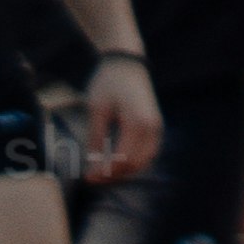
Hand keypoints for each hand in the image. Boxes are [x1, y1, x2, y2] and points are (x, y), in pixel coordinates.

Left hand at [76, 55, 164, 186]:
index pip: (124, 159)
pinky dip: (133, 163)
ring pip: (144, 161)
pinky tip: (116, 164)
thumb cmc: (108, 83)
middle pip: (136, 164)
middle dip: (114, 175)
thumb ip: (96, 137)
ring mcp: (157, 129)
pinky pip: (147, 153)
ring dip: (125, 171)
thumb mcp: (97, 109)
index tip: (87, 178)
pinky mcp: (155, 128)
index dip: (106, 172)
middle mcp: (152, 128)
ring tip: (103, 173)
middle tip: (92, 179)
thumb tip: (92, 163)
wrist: (126, 65)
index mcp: (137, 123)